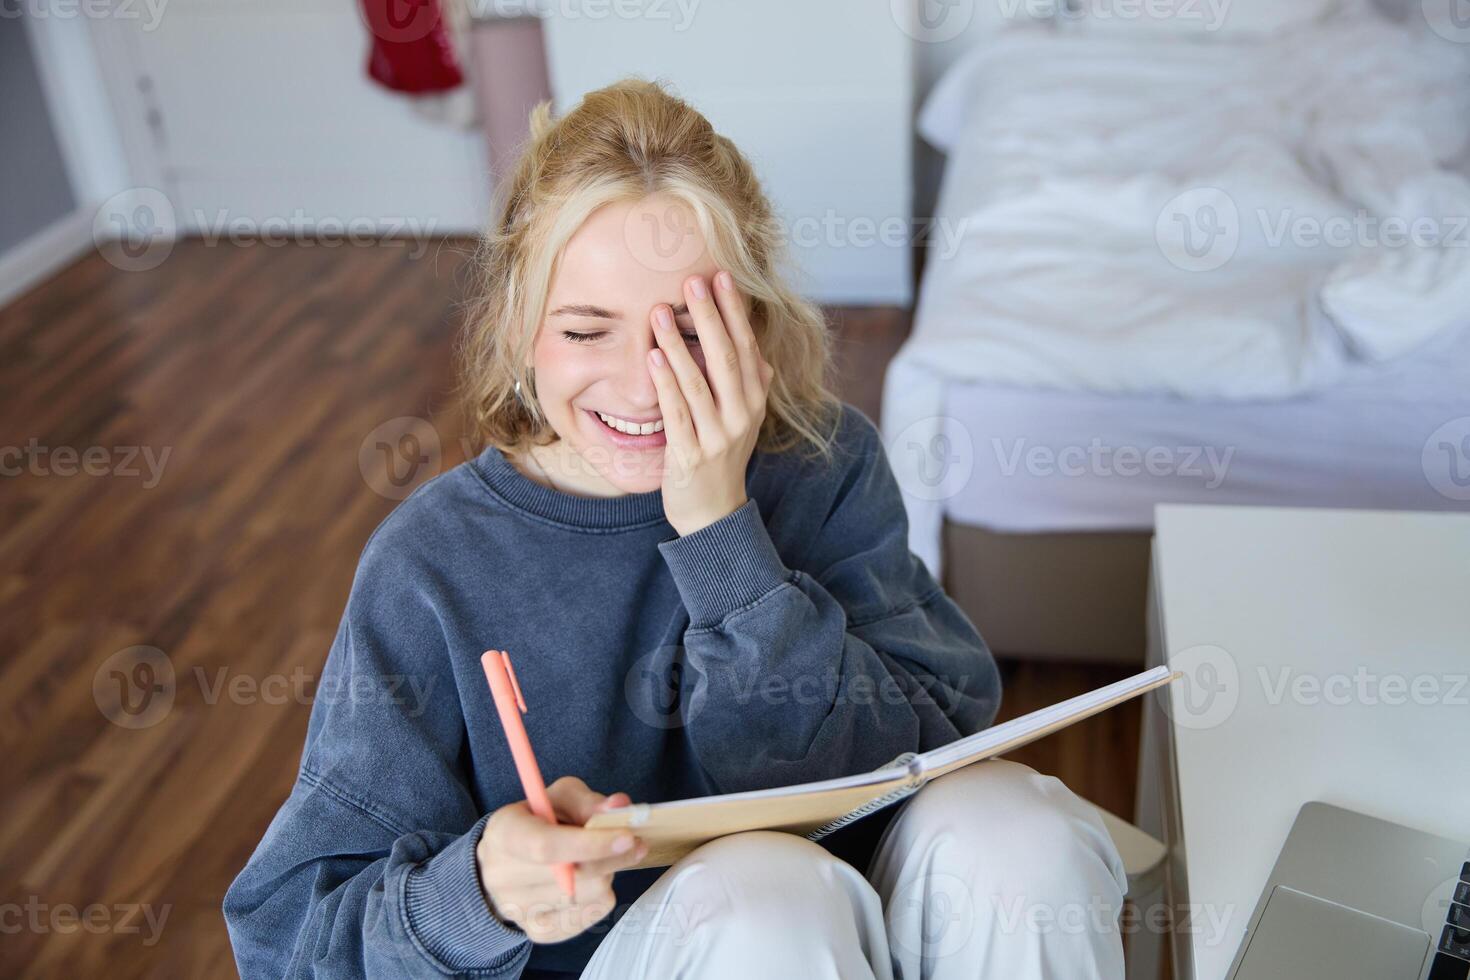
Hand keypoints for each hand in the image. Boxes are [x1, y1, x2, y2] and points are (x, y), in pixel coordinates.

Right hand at [476, 776, 646, 943]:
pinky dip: (600, 895)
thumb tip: (619, 806)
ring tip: (595, 860)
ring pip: (589, 896)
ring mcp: (519, 911)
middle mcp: (504, 878)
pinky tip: (588, 881)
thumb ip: (587, 801)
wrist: (505, 864)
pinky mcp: (539, 932)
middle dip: (612, 857)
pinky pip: (590, 915)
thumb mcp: (556, 798)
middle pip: (574, 876)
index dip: (590, 844)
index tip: (627, 837)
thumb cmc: (536, 823)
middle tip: (635, 843)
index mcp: (504, 835)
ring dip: (606, 874)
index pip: (546, 847)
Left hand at [647, 271, 774, 535]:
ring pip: (698, 382)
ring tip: (659, 312)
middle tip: (691, 281)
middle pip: (724, 357)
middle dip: (708, 316)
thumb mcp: (744, 419)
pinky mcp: (691, 455)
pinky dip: (666, 384)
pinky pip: (677, 413)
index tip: (721, 276)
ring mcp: (717, 436)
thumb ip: (750, 384)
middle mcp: (741, 415)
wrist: (713, 514)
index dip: (734, 311)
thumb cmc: (722, 458)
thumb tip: (755, 348)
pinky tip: (653, 358)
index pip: (745, 346)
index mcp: (754, 400)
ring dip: (678, 344)